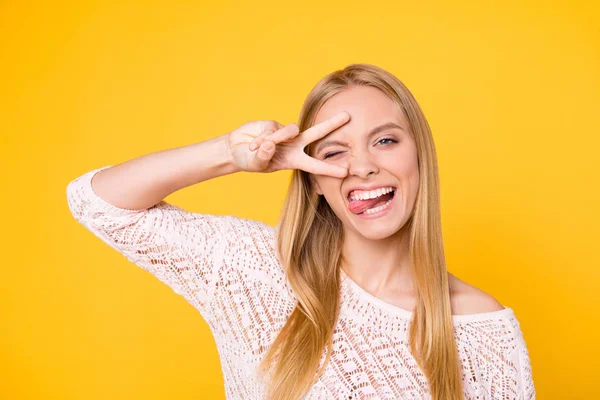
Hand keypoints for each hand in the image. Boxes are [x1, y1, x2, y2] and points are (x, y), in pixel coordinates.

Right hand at [226, 111, 349, 177]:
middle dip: (331, 124)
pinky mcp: (274, 124)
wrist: (235, 149)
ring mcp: (284, 134)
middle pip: (316, 133)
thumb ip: (263, 156)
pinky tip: (252, 144)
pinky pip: (272, 130)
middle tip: (348, 116)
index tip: (345, 171)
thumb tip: (271, 144)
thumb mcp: (256, 164)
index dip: (329, 169)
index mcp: (293, 160)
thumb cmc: (249, 161)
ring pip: (288, 132)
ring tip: (257, 149)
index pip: (314, 165)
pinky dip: (260, 139)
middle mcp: (293, 146)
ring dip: (274, 140)